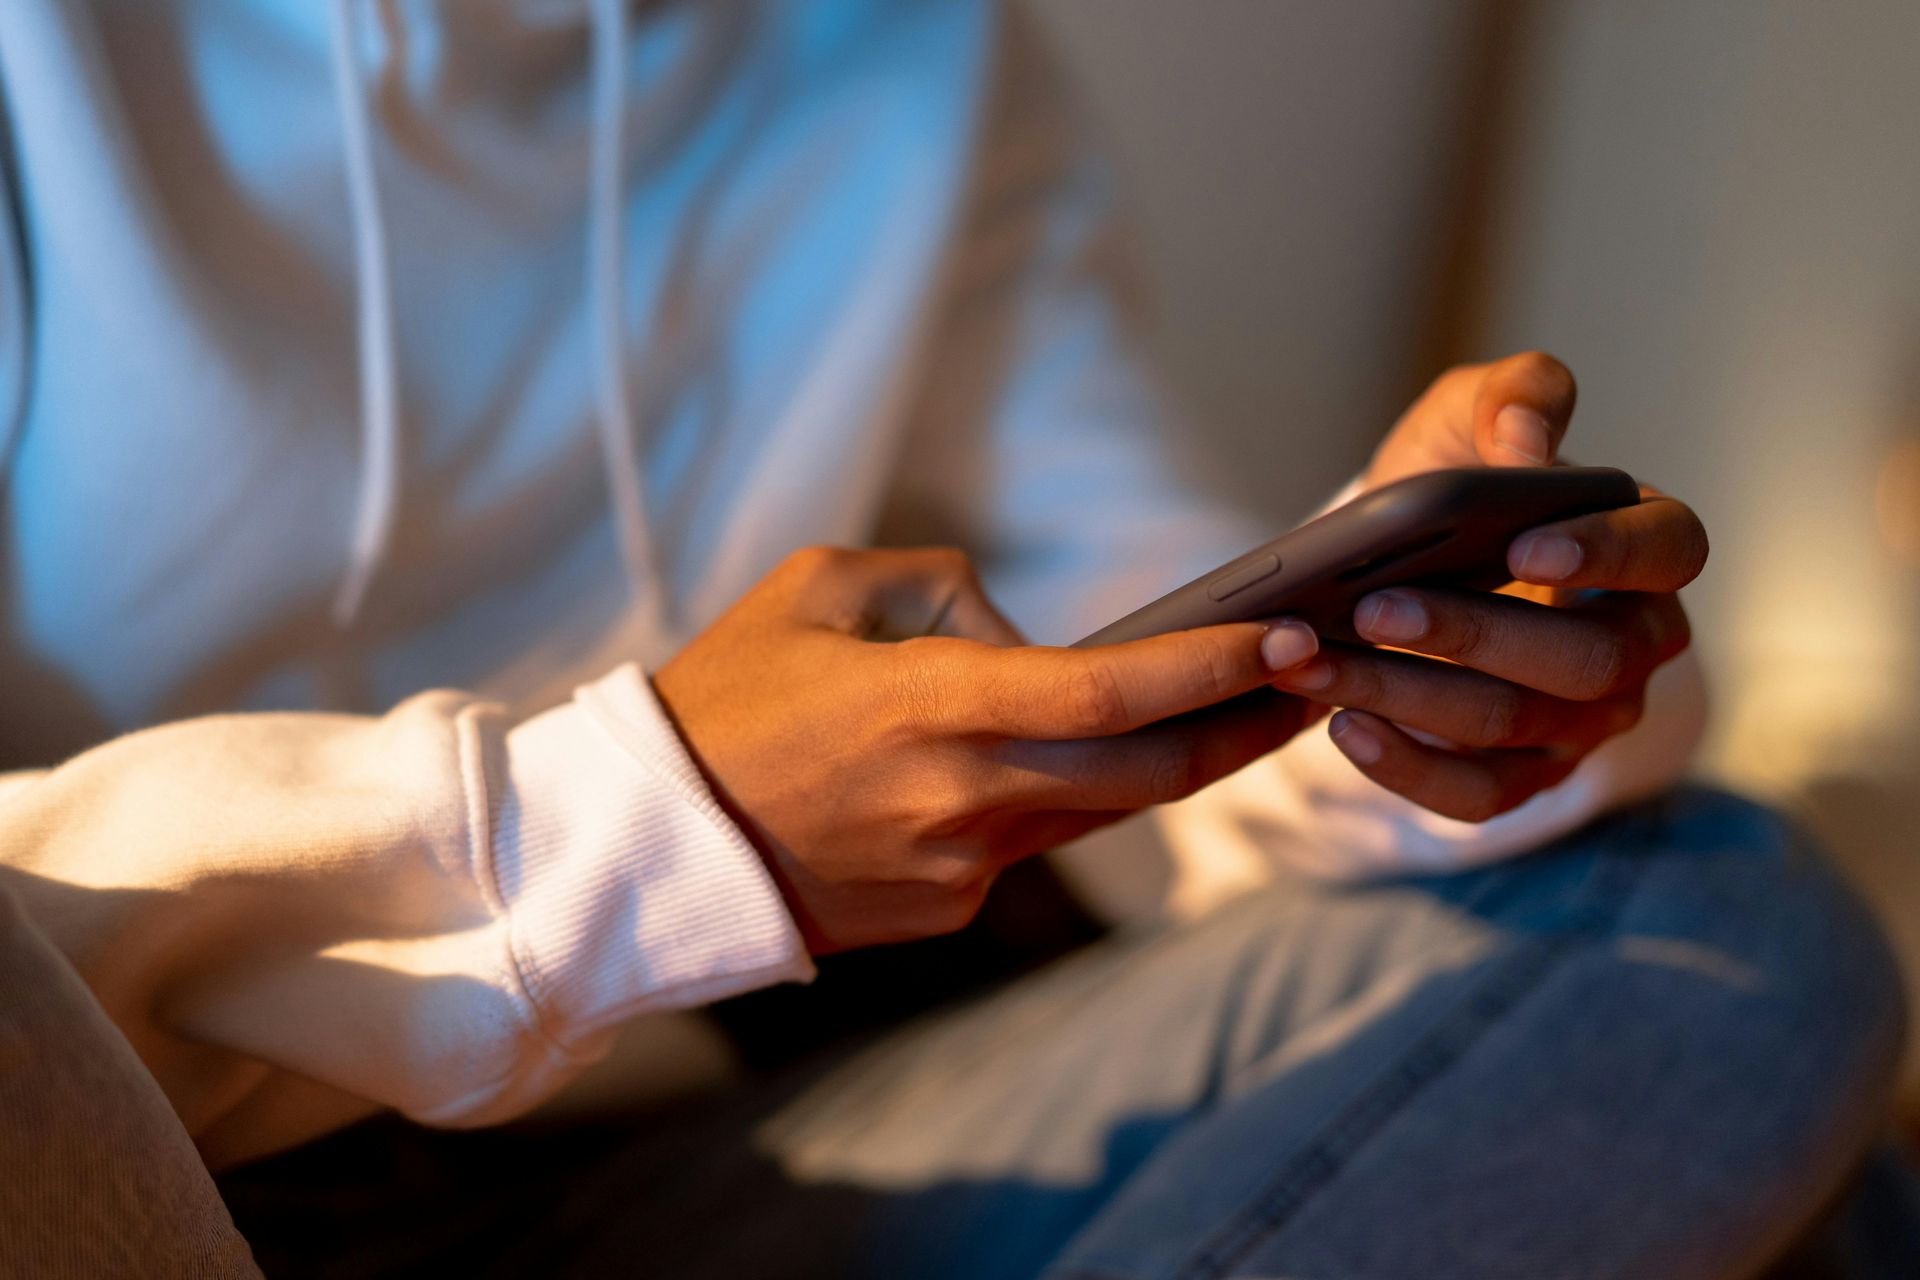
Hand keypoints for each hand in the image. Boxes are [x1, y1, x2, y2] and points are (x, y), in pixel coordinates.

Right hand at [652, 547, 1320, 952]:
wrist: (647, 844)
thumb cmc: (723, 696)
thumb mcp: (819, 588)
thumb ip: (941, 587)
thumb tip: (1022, 632)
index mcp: (932, 704)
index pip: (1110, 691)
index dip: (1210, 668)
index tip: (1291, 637)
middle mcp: (964, 796)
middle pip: (1150, 775)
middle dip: (1247, 727)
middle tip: (1319, 678)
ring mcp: (960, 868)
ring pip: (1103, 813)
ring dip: (1179, 764)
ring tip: (1240, 711)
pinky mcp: (947, 912)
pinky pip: (1029, 842)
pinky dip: (1058, 798)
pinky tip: (1058, 762)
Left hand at [1271, 352, 1707, 821]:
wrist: (1403, 557)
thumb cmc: (1460, 479)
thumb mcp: (1472, 414)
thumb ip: (1513, 398)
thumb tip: (1524, 443)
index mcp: (1647, 546)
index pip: (1668, 551)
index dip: (1605, 552)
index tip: (1522, 545)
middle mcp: (1636, 643)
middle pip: (1585, 660)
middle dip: (1471, 636)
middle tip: (1372, 608)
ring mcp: (1586, 721)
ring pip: (1516, 727)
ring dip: (1408, 697)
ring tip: (1319, 661)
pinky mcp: (1526, 775)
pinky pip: (1481, 796)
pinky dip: (1408, 769)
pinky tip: (1344, 727)